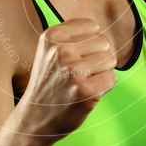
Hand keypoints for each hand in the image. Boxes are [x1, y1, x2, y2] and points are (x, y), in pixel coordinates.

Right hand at [19, 18, 116, 138]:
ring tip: (81, 83)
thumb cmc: (49, 82)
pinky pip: (112, 78)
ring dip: (101, 73)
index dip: (89, 43)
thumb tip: (106, 35)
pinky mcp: (84, 90)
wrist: (34, 119)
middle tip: (79, 74)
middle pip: (104, 42)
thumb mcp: (50, 51)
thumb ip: (75, 36)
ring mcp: (72, 71)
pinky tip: (86, 94)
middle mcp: (60, 50)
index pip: (92, 27)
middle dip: (98, 58)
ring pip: (110, 60)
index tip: (73, 58)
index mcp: (51, 36)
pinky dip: (104, 87)